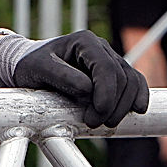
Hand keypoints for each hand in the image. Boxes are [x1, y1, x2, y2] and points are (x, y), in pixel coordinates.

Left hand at [8, 30, 150, 128]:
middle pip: (122, 77)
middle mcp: (101, 48)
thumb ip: (61, 77)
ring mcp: (110, 60)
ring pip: (131, 82)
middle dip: (113, 105)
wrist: (29, 67)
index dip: (106, 93)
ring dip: (123, 106)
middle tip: (94, 124)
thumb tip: (88, 90)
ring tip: (105, 124)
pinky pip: (135, 83)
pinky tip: (137, 111)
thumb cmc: (31, 66)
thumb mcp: (39, 69)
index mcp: (84, 42)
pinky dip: (138, 97)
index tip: (97, 115)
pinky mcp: (114, 74)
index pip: (106, 67)